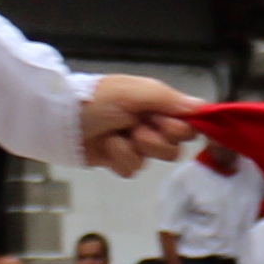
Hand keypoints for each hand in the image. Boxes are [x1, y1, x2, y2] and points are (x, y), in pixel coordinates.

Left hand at [77, 74, 199, 177]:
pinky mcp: (120, 160)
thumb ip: (169, 99)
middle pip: (174, 147)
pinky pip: (132, 170)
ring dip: (132, 149)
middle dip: (153, 140)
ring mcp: (135, 144)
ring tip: (114, 136)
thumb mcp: (133, 92)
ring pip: (152, 161)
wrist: (60, 121)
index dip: (178, 128)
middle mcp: (149, 123)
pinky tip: (106, 147)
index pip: (187, 124)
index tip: (162, 123)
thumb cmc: (96, 100)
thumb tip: (202, 107)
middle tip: (134, 128)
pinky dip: (118, 159)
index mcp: (155, 103)